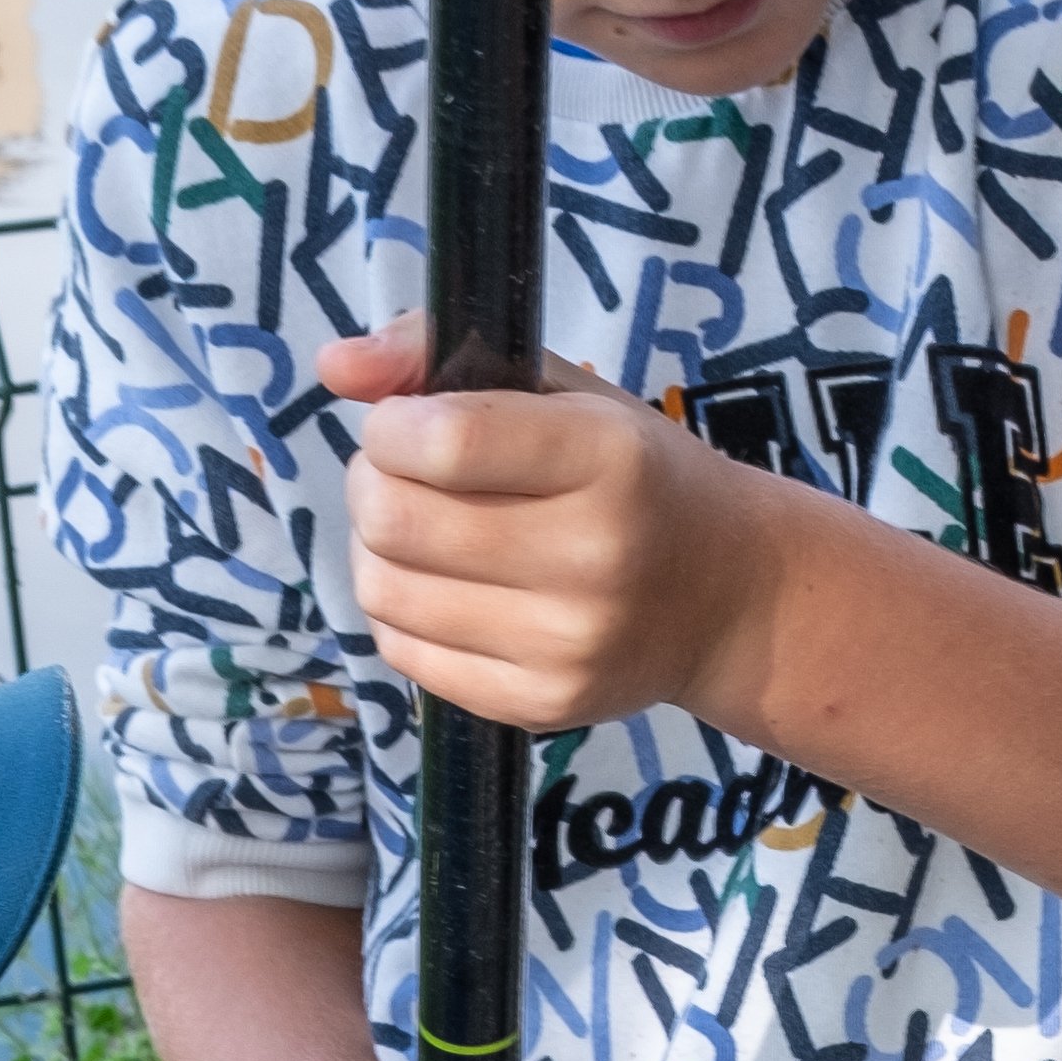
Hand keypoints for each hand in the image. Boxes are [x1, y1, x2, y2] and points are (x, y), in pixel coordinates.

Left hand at [333, 319, 787, 735]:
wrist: (728, 596)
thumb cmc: (633, 478)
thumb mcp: (566, 392)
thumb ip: (441, 356)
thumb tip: (333, 365)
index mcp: (608, 458)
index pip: (443, 441)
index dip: (391, 428)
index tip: (406, 425)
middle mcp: (594, 556)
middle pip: (397, 521)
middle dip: (372, 485)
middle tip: (404, 478)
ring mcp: (567, 643)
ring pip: (385, 591)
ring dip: (377, 551)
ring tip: (425, 534)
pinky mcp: (540, 704)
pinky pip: (404, 654)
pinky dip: (401, 614)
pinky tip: (445, 590)